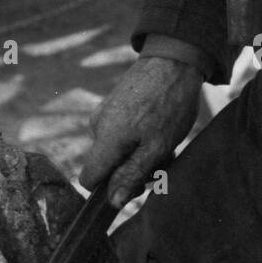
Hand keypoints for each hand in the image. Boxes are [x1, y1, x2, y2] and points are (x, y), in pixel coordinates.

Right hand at [80, 55, 204, 208]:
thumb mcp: (157, 147)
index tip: (135, 183)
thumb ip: (132, 175)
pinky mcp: (112, 104)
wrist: (173, 60)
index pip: (88, 179)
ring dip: (139, 153)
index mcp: (105, 139)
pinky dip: (138, 137)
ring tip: (165, 139)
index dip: (108, 189)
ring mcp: (103, 112)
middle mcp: (97, 125)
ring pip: (116, 149)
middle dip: (132, 169)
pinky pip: (119, 132)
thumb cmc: (168, 104)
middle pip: (106, 166)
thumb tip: (112, 202)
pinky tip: (159, 126)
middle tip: (163, 159)